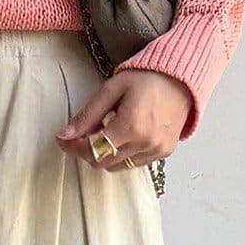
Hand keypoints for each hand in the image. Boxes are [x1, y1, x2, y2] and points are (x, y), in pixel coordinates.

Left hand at [54, 67, 191, 169]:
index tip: (63, 140)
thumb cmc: (146, 77)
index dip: (73, 147)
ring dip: (104, 154)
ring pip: (116, 166)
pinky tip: (122, 136)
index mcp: (130, 126)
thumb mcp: (111, 89)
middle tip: (83, 133)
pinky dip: (121, 155)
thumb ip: (88, 115)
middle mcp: (145, 144)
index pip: (92, 149)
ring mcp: (156, 151)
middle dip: (87, 150)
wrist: (181, 77)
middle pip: (102, 162)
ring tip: (104, 132)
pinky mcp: (164, 153)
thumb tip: (65, 135)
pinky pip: (133, 163)